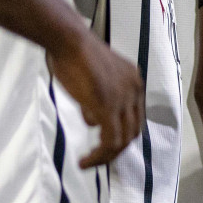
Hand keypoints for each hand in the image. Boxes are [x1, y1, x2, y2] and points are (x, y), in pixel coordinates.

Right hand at [46, 29, 143, 168]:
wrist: (68, 39)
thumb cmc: (72, 54)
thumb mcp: (91, 79)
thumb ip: (95, 100)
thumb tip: (93, 122)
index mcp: (133, 80)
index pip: (134, 116)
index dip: (120, 134)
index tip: (102, 145)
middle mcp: (135, 89)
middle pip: (133, 130)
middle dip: (115, 149)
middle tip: (96, 159)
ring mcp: (124, 98)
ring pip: (123, 140)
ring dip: (106, 156)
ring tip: (87, 163)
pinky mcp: (109, 106)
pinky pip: (111, 140)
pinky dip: (99, 156)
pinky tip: (84, 161)